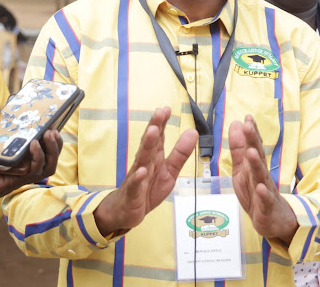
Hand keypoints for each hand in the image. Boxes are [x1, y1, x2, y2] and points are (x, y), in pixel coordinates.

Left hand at [0, 103, 63, 230]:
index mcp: (15, 156)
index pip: (40, 146)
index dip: (50, 136)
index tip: (53, 120)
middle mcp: (21, 165)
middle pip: (50, 156)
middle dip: (57, 143)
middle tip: (53, 129)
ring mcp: (20, 174)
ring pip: (48, 165)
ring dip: (53, 150)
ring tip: (49, 134)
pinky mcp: (15, 182)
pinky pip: (35, 171)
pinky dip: (39, 157)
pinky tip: (34, 145)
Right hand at [94, 107, 197, 235]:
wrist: (125, 211)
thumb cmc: (147, 189)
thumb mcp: (170, 171)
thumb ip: (180, 153)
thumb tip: (193, 132)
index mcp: (154, 157)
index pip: (158, 136)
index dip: (162, 122)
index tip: (167, 108)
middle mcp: (144, 163)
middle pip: (150, 143)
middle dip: (154, 126)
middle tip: (160, 112)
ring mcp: (137, 177)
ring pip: (142, 159)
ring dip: (147, 145)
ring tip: (153, 131)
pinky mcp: (132, 194)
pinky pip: (135, 185)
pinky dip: (138, 179)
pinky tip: (141, 171)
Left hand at [229, 115, 297, 243]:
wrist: (273, 221)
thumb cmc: (256, 193)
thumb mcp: (243, 168)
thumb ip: (238, 148)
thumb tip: (236, 124)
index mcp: (255, 165)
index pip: (254, 146)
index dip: (251, 132)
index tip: (247, 117)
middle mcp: (262, 175)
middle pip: (258, 156)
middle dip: (253, 141)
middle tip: (248, 126)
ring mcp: (266, 190)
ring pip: (261, 175)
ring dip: (257, 163)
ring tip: (252, 152)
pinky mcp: (267, 207)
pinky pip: (265, 200)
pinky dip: (263, 194)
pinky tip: (260, 187)